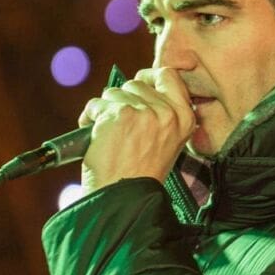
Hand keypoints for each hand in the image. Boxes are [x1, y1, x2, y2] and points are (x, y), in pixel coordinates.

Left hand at [78, 68, 195, 193]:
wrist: (122, 199)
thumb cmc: (139, 175)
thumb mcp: (166, 142)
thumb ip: (161, 114)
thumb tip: (141, 85)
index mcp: (185, 118)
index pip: (169, 76)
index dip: (149, 76)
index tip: (138, 83)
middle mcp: (168, 113)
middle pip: (136, 83)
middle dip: (122, 99)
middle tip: (119, 123)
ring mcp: (145, 112)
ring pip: (114, 92)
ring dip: (105, 109)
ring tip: (107, 134)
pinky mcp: (120, 114)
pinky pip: (96, 104)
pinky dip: (89, 117)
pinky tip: (95, 136)